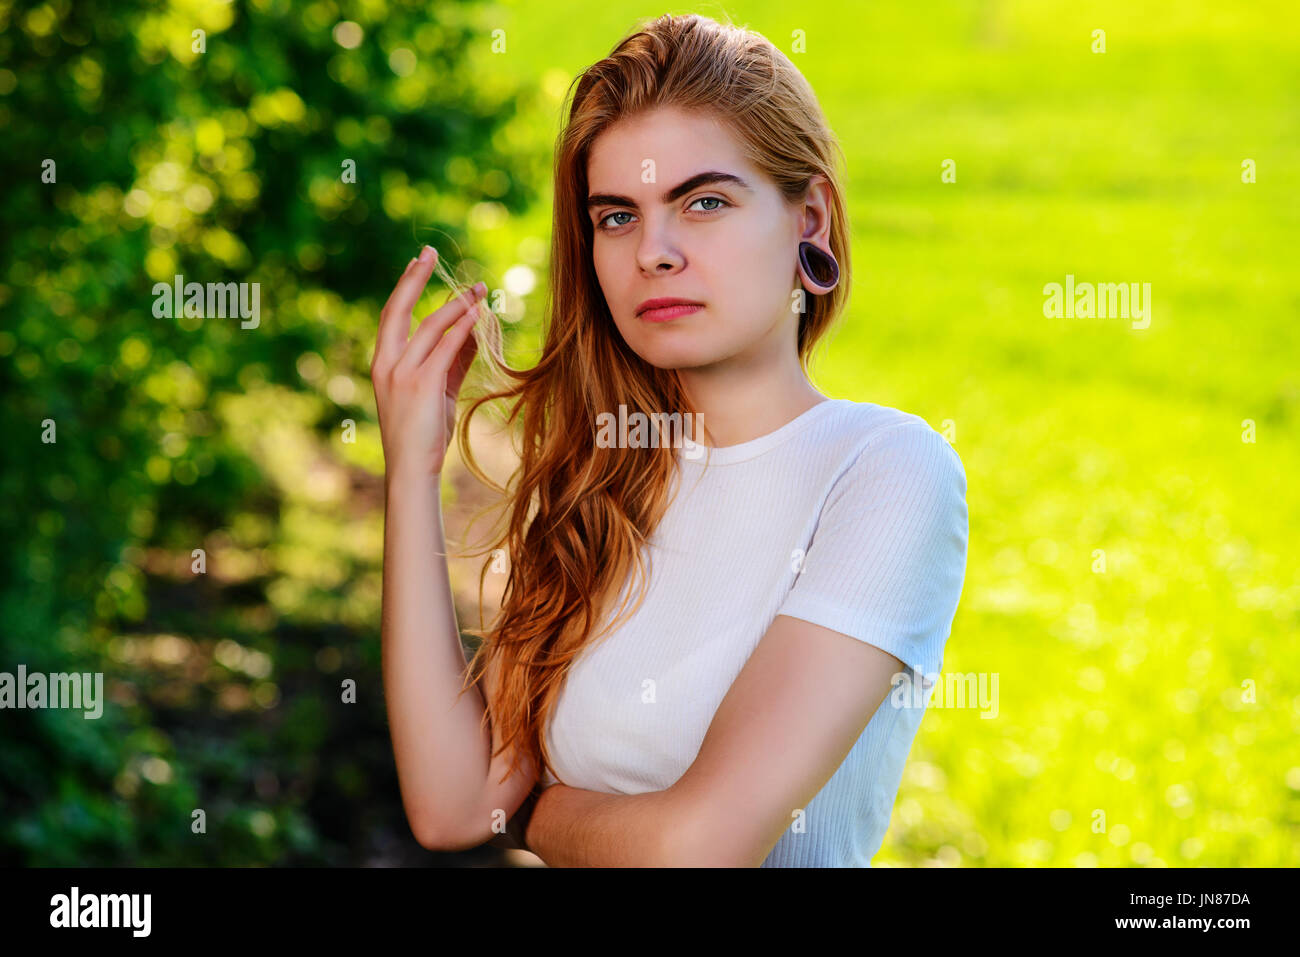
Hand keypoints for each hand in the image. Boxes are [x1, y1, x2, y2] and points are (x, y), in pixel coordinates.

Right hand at [370, 246, 486, 480]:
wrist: (413, 468)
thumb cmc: (424, 434)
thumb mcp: (437, 391)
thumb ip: (451, 361)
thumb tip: (471, 332)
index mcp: (383, 364)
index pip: (391, 315)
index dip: (405, 287)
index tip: (418, 262)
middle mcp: (386, 364)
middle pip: (398, 309)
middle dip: (414, 278)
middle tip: (430, 252)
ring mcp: (402, 374)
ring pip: (428, 326)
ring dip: (455, 305)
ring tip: (478, 290)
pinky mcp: (422, 385)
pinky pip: (445, 348)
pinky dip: (462, 329)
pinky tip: (478, 316)